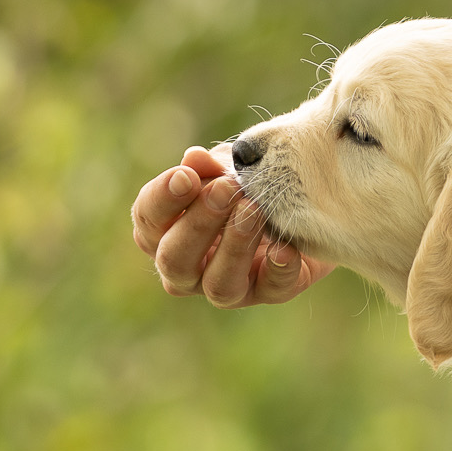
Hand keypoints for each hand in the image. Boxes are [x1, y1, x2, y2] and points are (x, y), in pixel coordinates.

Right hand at [130, 146, 331, 306]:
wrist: (304, 204)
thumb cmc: (248, 184)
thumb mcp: (229, 168)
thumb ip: (209, 167)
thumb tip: (194, 158)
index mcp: (165, 233)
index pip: (148, 220)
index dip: (163, 198)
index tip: (186, 176)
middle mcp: (188, 269)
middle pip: (174, 259)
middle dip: (198, 223)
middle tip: (225, 189)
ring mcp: (228, 288)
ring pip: (219, 285)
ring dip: (235, 246)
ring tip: (253, 210)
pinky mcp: (271, 292)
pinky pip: (272, 289)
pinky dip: (278, 269)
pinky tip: (285, 249)